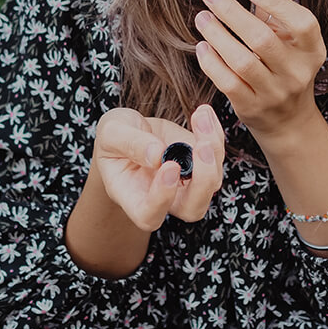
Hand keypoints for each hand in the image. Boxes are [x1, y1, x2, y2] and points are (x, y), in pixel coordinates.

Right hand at [93, 105, 224, 231]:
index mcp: (133, 197)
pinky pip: (216, 155)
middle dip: (203, 180)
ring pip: (212, 181)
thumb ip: (130, 143)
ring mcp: (185, 183)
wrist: (130, 129)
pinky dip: (214, 134)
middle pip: (192, 208)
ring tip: (200, 118)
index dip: (162, 198)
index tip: (169, 166)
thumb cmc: (114, 137)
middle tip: (201, 147)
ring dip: (212, 149)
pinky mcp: (199, 163)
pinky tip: (203, 113)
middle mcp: (164, 198)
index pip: (149, 215)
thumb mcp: (111, 133)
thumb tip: (158, 154)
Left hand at [194, 0, 326, 139]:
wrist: (289, 120)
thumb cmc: (285, 70)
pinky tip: (203, 46)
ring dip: (217, 35)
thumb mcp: (292, 45)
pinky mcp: (252, 107)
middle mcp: (296, 72)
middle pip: (262, 39)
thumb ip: (273, 19)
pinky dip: (211, 62)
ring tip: (202, 18)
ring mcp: (274, 93)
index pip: (301, 23)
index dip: (276, 2)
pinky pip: (227, 82)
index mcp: (311, 51)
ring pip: (242, 61)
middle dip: (231, 12)